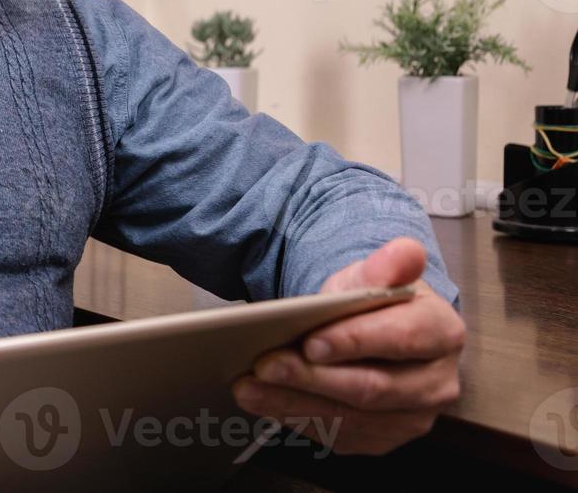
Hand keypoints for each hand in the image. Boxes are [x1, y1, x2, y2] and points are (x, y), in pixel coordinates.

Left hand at [230, 236, 464, 455]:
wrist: (373, 330)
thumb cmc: (373, 302)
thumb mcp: (373, 274)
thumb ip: (386, 265)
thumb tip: (405, 252)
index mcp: (442, 332)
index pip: (402, 338)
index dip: (355, 341)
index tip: (310, 342)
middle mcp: (436, 383)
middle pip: (372, 387)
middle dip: (312, 378)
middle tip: (265, 366)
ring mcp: (412, 417)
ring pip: (349, 418)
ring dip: (293, 403)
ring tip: (248, 388)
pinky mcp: (384, 437)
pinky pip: (338, 435)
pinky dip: (296, 418)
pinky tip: (265, 402)